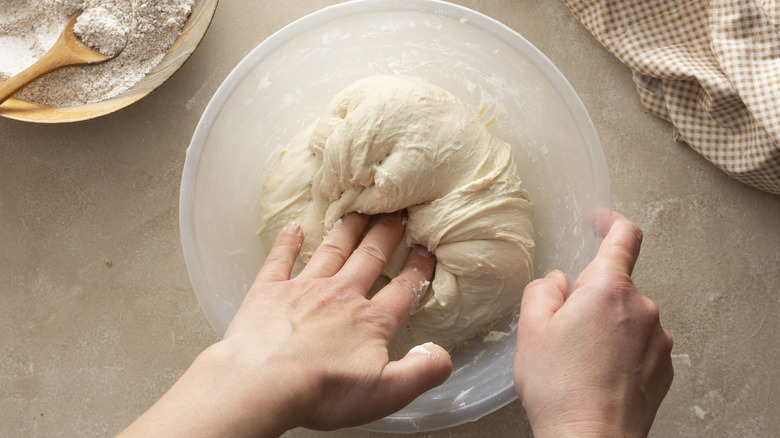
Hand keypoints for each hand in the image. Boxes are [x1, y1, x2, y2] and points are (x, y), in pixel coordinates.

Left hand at [118, 212, 451, 437]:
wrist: (262, 383)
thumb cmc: (324, 390)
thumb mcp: (386, 392)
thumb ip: (421, 371)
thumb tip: (443, 355)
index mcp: (371, 320)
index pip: (403, 289)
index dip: (418, 269)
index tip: (427, 250)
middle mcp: (341, 295)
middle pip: (370, 257)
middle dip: (386, 233)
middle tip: (397, 211)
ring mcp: (303, 289)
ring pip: (331, 250)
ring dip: (347, 230)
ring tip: (358, 211)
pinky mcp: (268, 292)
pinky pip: (280, 260)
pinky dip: (287, 242)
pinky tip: (293, 228)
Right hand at [513, 212, 672, 436]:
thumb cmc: (560, 388)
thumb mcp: (531, 329)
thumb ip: (544, 289)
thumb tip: (559, 283)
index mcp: (609, 288)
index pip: (624, 237)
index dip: (610, 222)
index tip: (598, 221)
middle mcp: (643, 308)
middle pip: (615, 285)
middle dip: (590, 297)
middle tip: (562, 331)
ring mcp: (658, 339)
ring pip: (626, 316)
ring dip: (605, 327)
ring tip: (579, 362)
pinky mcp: (664, 366)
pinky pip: (639, 344)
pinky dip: (620, 351)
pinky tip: (598, 376)